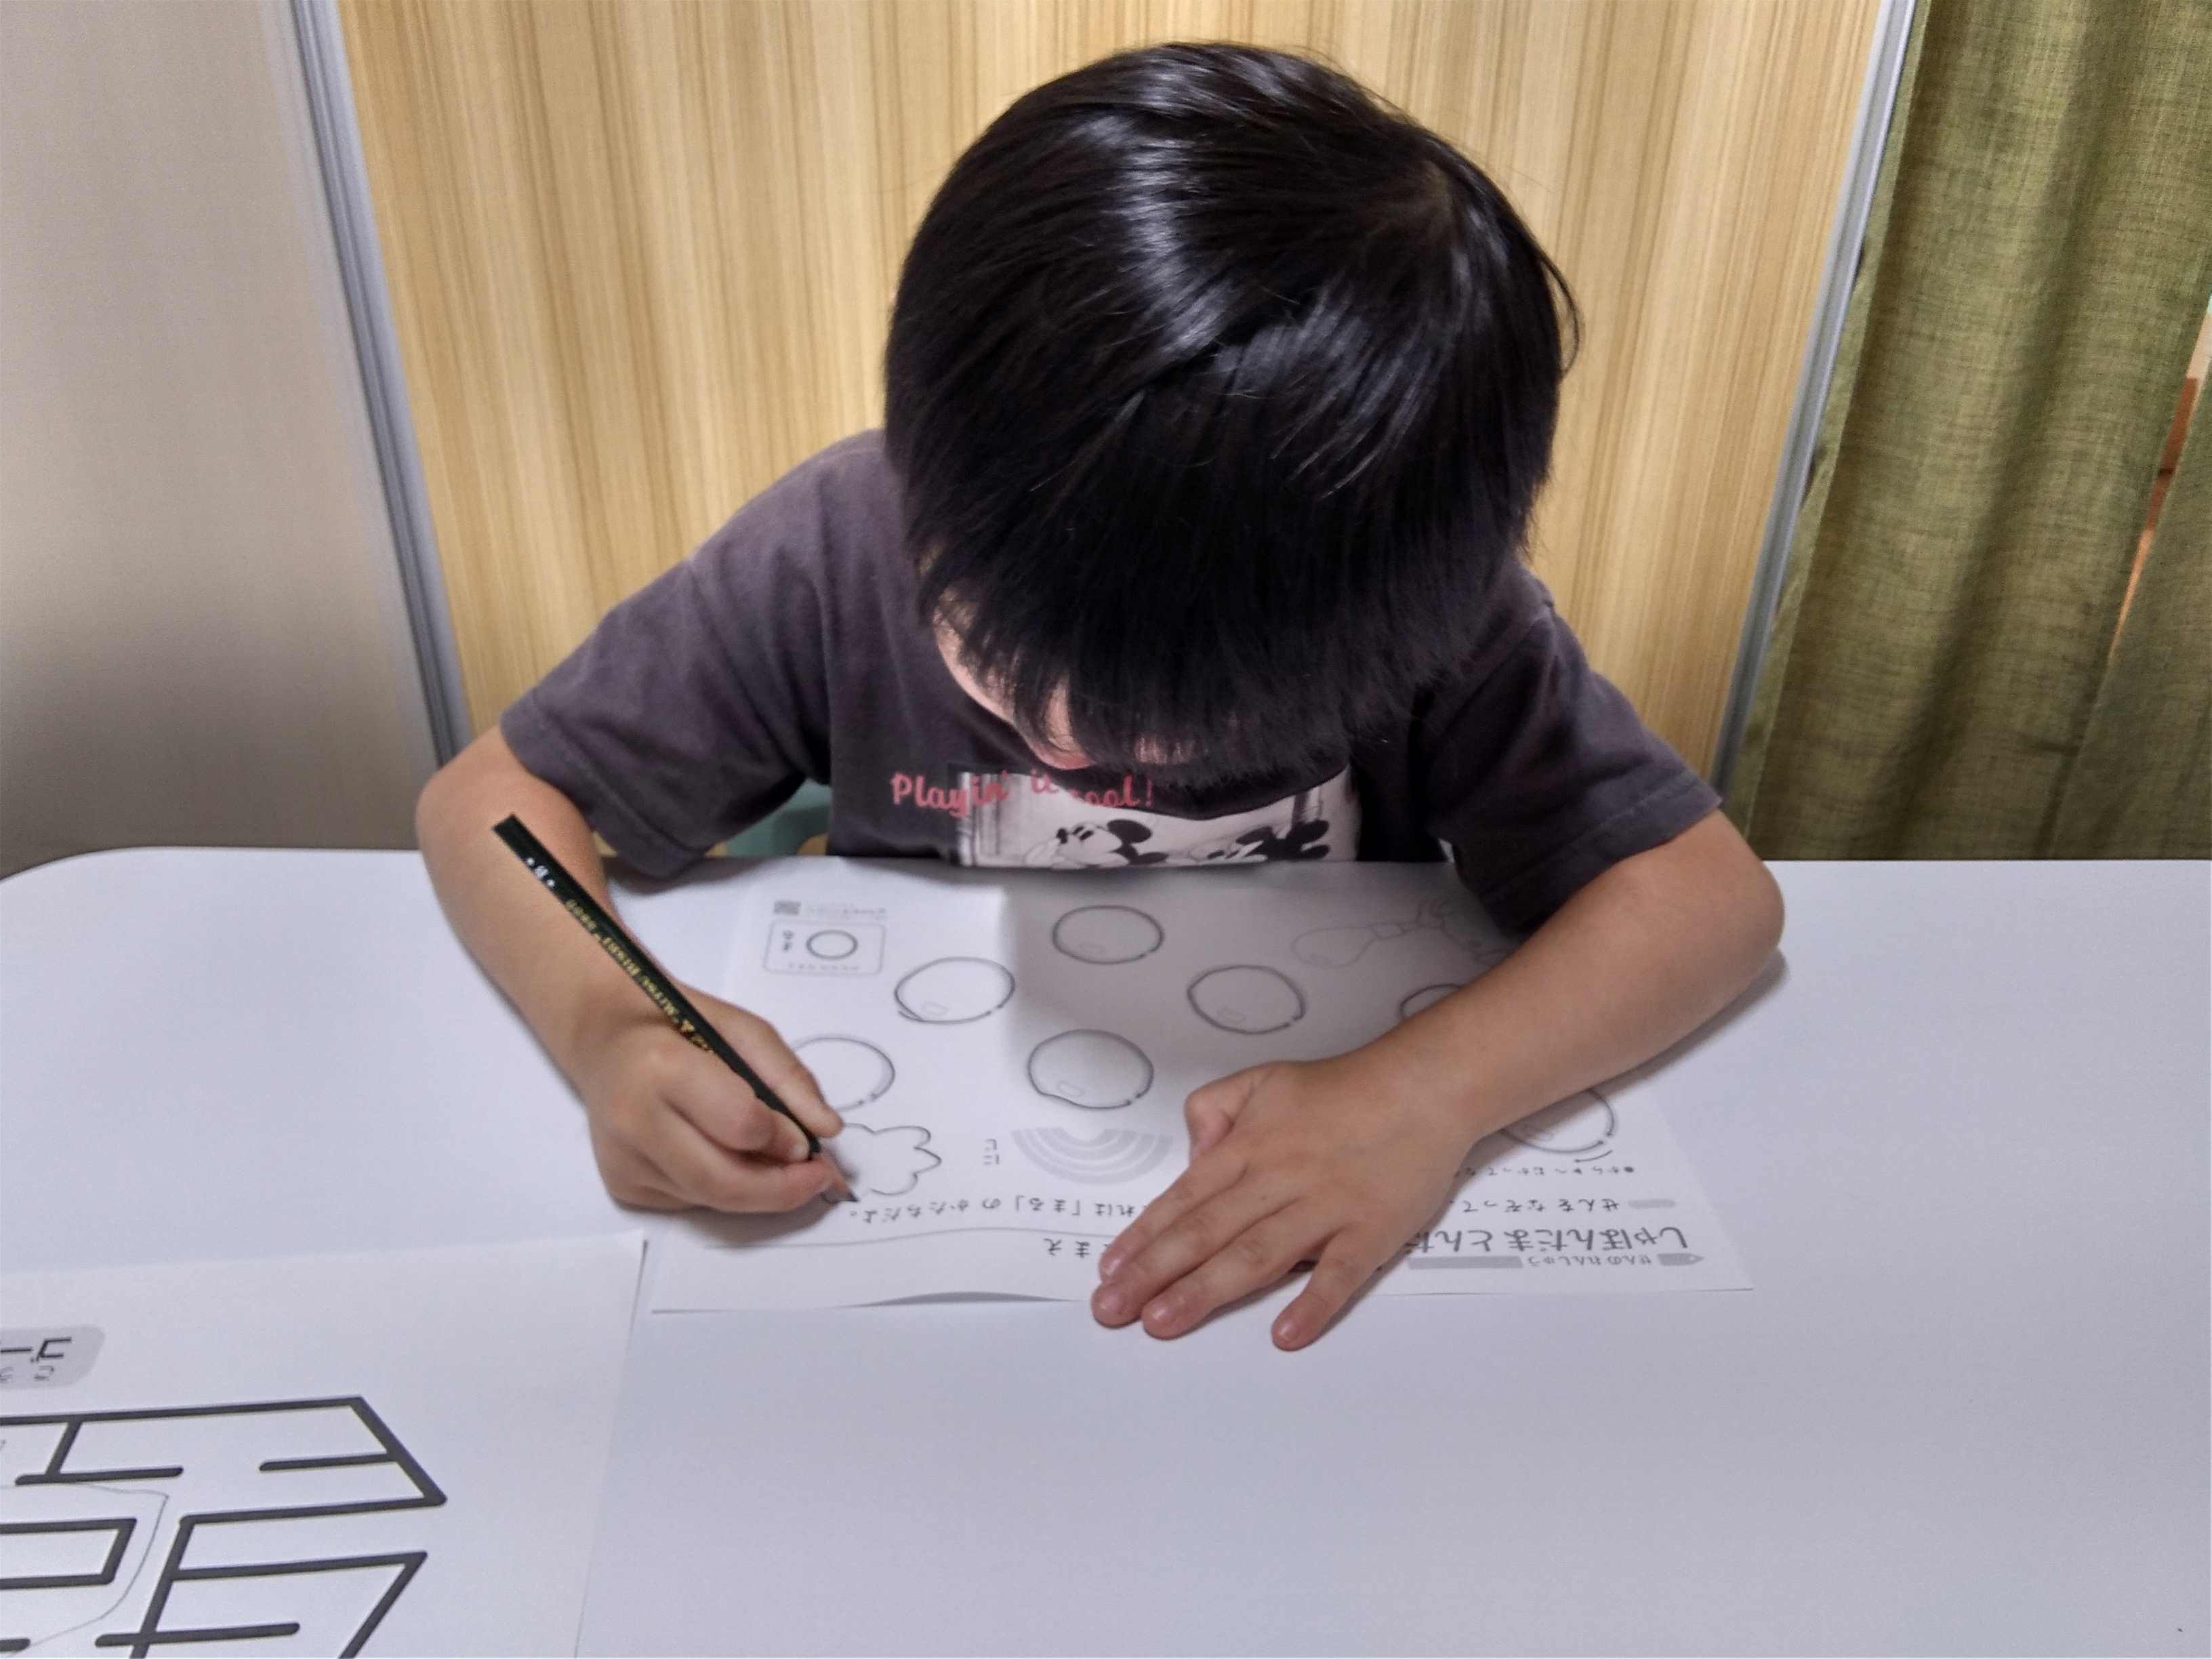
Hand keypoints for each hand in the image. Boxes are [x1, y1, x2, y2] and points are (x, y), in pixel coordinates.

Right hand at [568, 983, 844, 1211]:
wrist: (605, 1040)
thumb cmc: (679, 1025)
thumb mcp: (742, 1030)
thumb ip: (787, 1077)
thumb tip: (827, 1129)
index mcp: (663, 1068)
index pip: (741, 1125)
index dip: (784, 1138)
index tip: (809, 1141)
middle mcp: (634, 1121)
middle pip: (725, 1182)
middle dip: (784, 1189)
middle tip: (820, 1178)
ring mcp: (623, 1160)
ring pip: (710, 1199)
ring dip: (758, 1192)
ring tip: (783, 1169)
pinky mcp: (621, 1185)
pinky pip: (691, 1201)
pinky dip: (723, 1189)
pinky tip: (727, 1159)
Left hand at [1090, 1048, 1472, 1347]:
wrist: (1423, 1087)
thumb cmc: (1342, 1089)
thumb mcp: (1262, 1080)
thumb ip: (1213, 1109)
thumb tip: (1191, 1155)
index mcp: (1249, 1148)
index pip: (1183, 1200)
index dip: (1143, 1238)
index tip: (1108, 1271)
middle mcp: (1278, 1180)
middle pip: (1206, 1233)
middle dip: (1153, 1274)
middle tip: (1112, 1311)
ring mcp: (1325, 1208)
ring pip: (1256, 1255)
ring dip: (1206, 1292)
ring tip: (1163, 1323)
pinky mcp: (1371, 1231)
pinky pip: (1339, 1273)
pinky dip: (1313, 1303)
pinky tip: (1285, 1334)